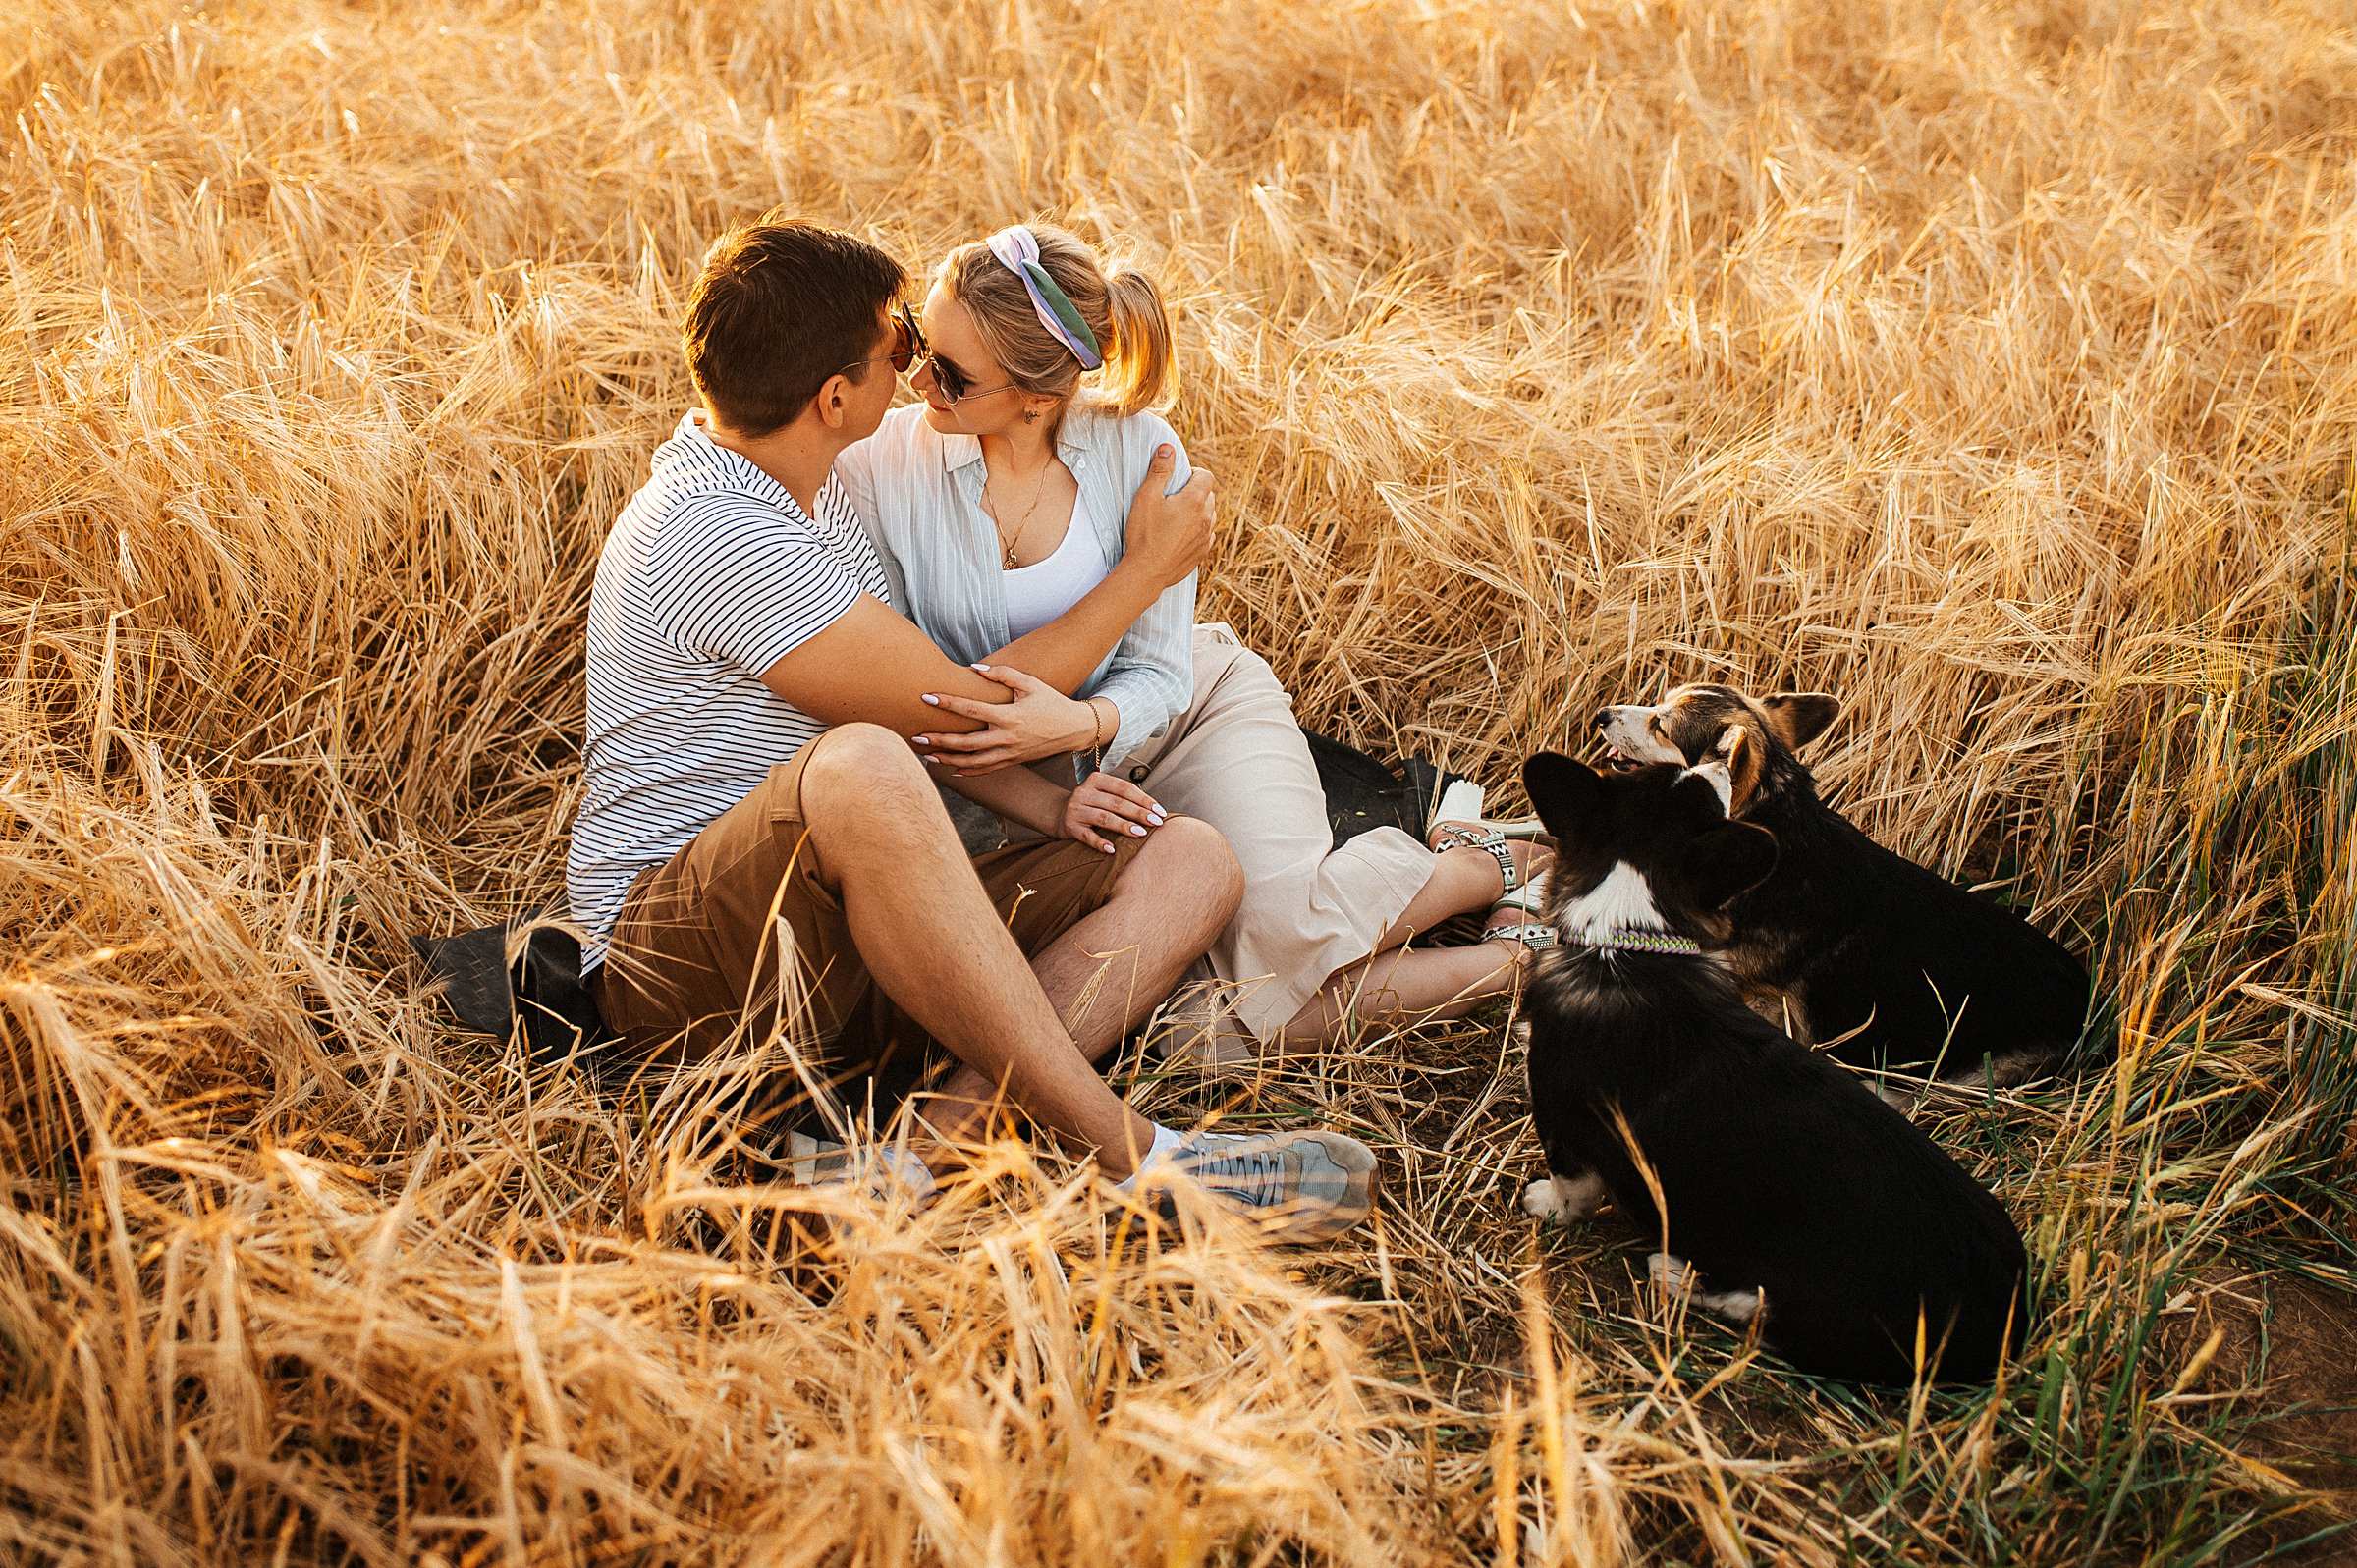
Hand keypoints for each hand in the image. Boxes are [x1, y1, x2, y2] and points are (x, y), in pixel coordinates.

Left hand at [913, 663, 1095, 774]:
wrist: (1073, 729)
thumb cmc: (1051, 701)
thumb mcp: (1030, 683)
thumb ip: (1002, 674)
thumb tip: (975, 668)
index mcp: (1009, 716)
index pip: (971, 710)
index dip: (947, 703)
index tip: (926, 697)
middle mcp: (1007, 738)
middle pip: (965, 743)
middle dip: (939, 741)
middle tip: (916, 736)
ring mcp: (1009, 753)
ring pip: (972, 762)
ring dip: (947, 759)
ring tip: (926, 755)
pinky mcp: (1012, 761)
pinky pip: (985, 770)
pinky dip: (966, 771)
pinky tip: (949, 768)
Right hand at [1062, 771, 1166, 852]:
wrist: (1059, 813)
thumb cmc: (1091, 803)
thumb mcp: (1103, 793)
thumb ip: (1123, 797)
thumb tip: (1154, 811)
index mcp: (1096, 780)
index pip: (1124, 788)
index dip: (1144, 799)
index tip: (1160, 811)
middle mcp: (1084, 792)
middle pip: (1116, 803)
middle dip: (1139, 813)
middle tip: (1156, 823)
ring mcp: (1076, 810)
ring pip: (1104, 818)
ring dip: (1124, 826)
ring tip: (1141, 833)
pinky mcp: (1070, 827)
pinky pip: (1088, 837)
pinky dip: (1100, 843)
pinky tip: (1113, 849)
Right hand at [1121, 445, 1214, 587]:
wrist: (1146, 572)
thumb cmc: (1144, 534)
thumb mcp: (1146, 497)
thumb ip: (1159, 470)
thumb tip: (1168, 448)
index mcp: (1194, 501)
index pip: (1206, 476)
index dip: (1194, 473)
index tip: (1180, 479)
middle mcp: (1206, 518)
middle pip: (1209, 495)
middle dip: (1195, 492)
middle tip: (1174, 498)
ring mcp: (1206, 537)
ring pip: (1210, 515)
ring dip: (1198, 511)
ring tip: (1177, 516)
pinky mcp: (1202, 552)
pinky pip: (1207, 534)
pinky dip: (1198, 529)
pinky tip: (1180, 533)